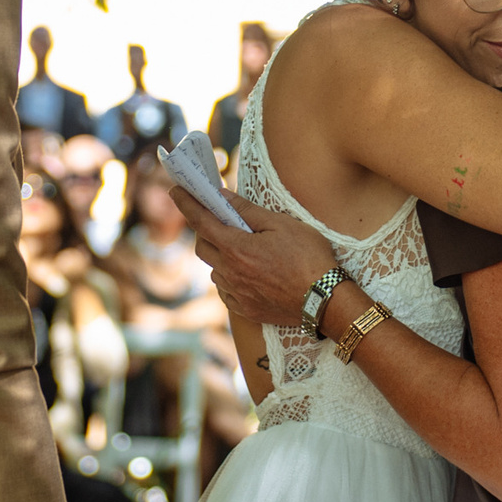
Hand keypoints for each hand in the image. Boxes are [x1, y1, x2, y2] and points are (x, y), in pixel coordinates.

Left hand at [171, 185, 340, 329]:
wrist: (326, 300)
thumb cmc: (308, 257)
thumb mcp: (281, 224)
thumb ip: (247, 211)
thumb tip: (221, 196)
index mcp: (236, 248)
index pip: (200, 221)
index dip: (186, 204)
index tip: (175, 190)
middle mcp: (230, 273)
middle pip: (202, 248)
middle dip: (204, 231)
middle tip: (218, 220)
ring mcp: (236, 294)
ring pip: (215, 270)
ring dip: (220, 256)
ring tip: (242, 248)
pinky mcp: (246, 310)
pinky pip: (226, 291)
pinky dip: (230, 278)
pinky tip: (248, 272)